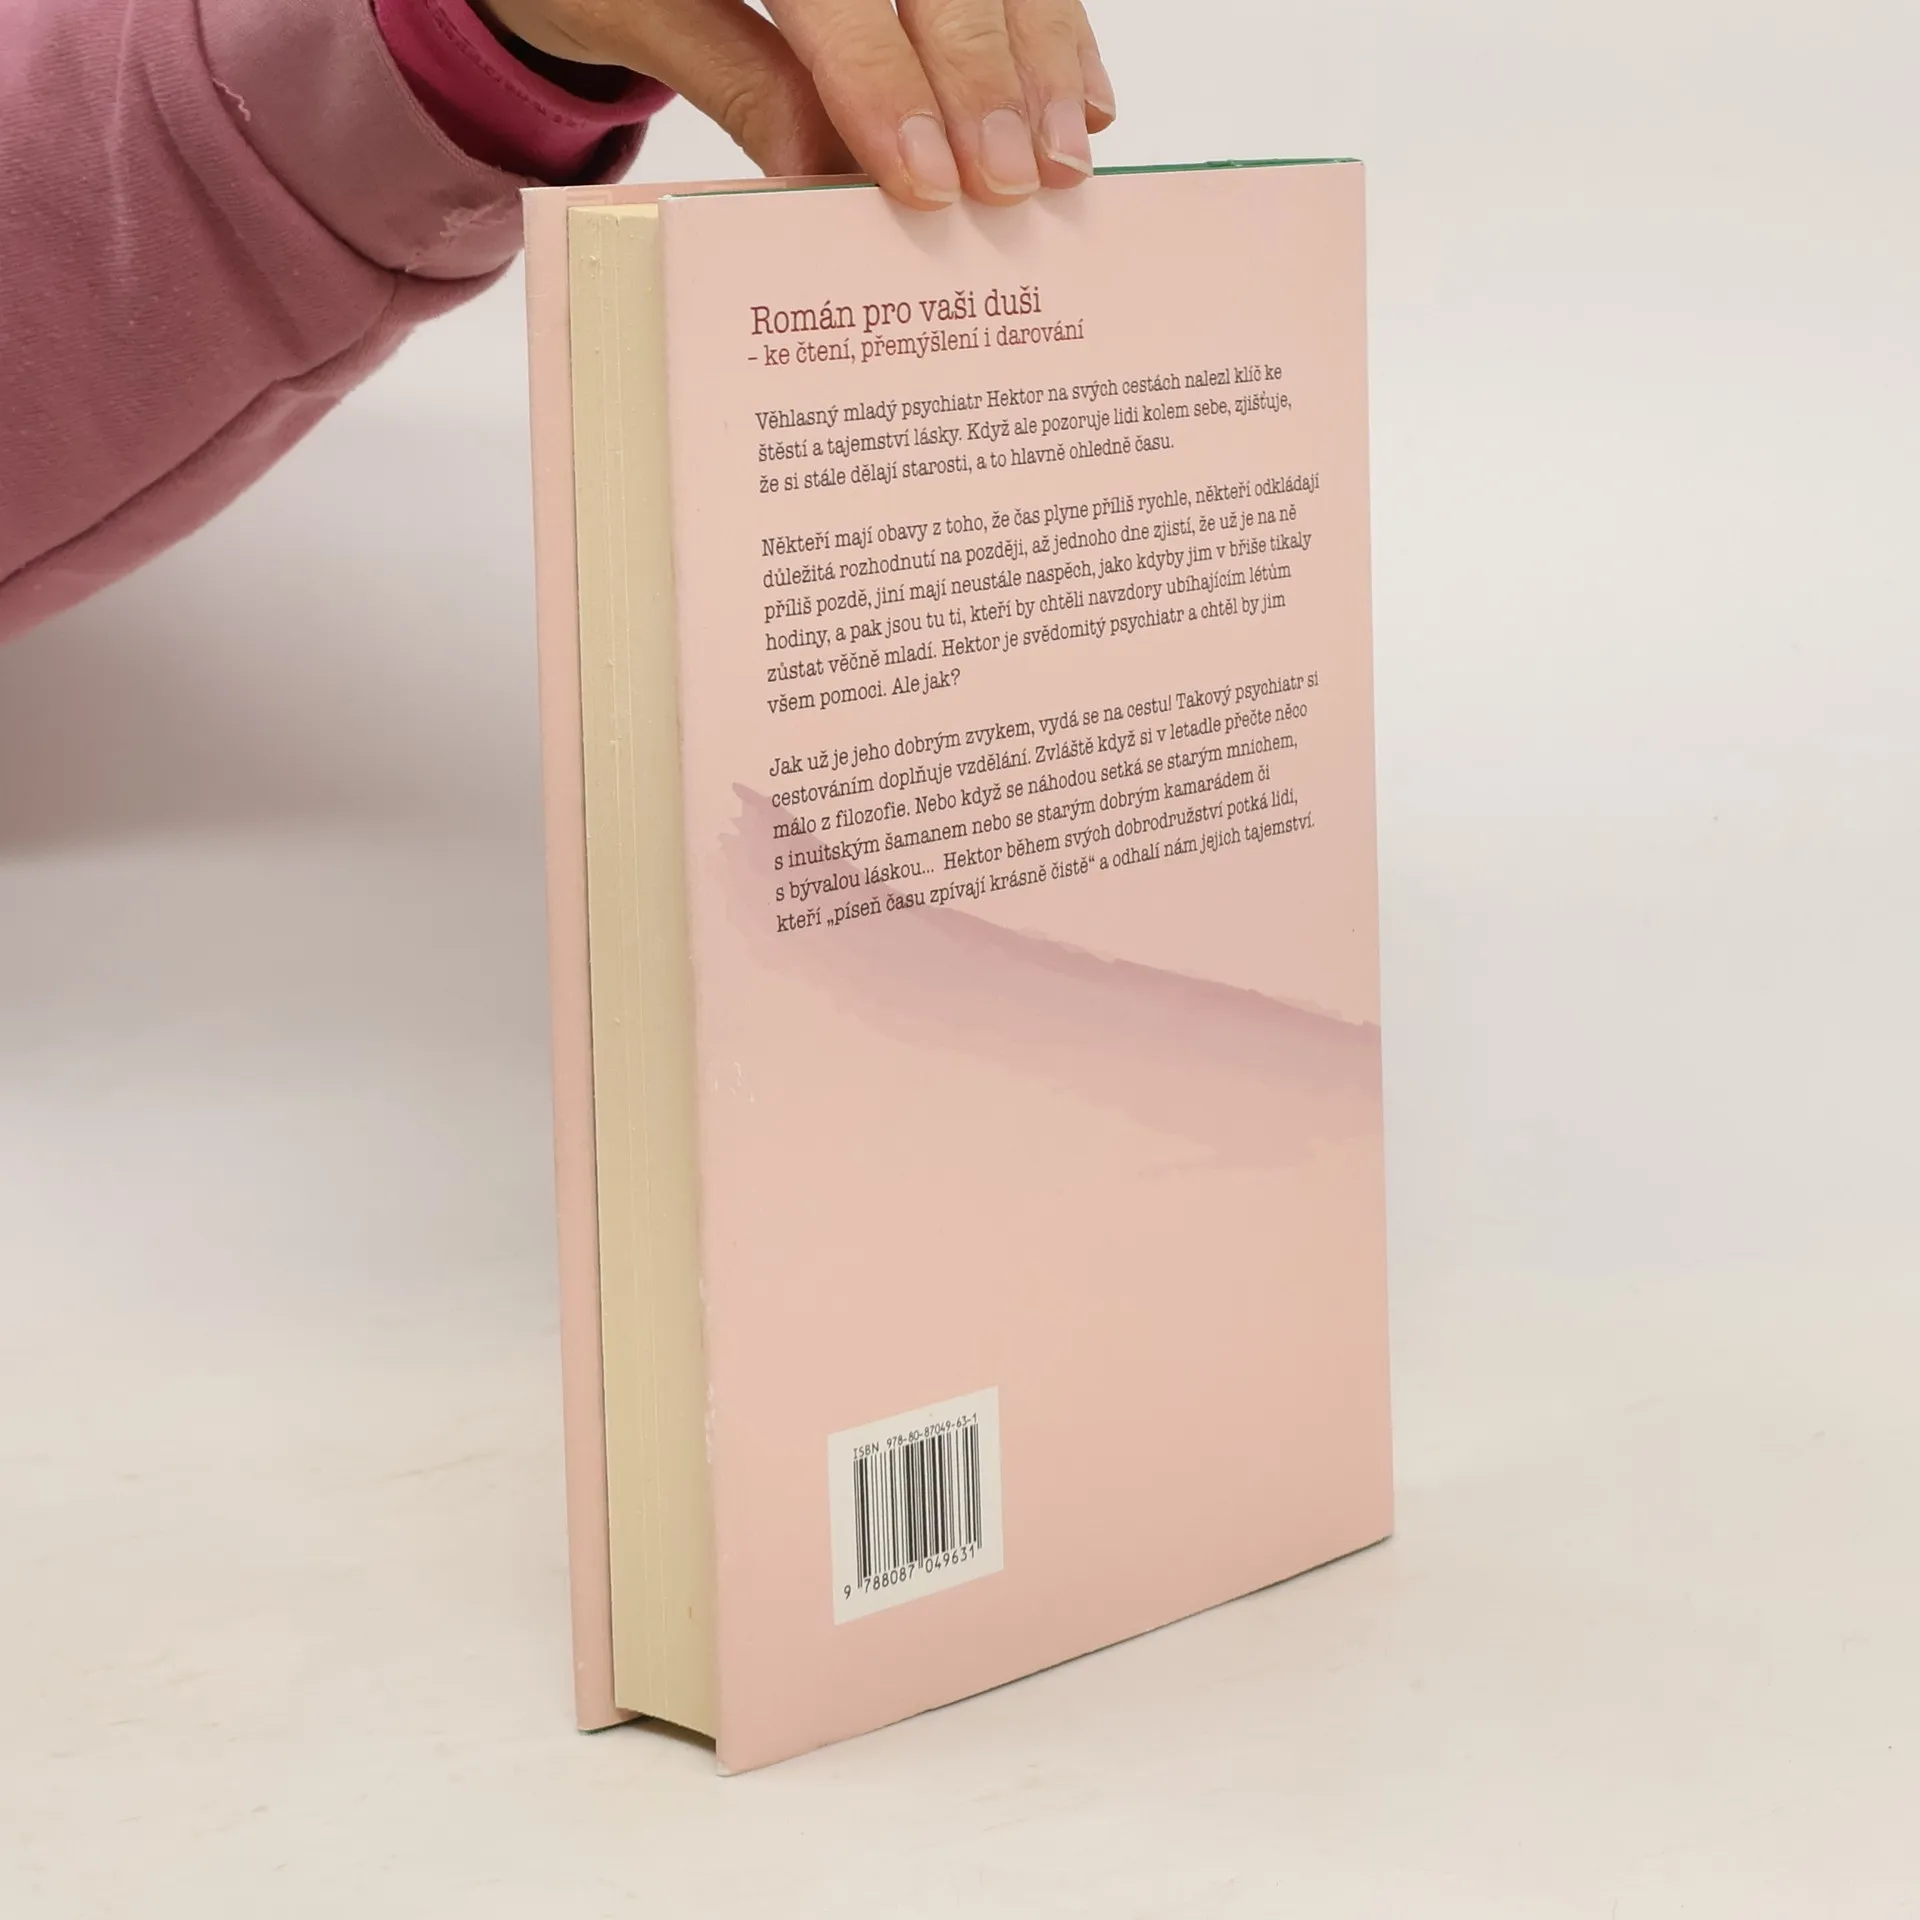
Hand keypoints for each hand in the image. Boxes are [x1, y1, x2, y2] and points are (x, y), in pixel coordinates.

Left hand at [473, 0, 1115, 208]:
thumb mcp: (632, 18)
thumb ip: (739, 83)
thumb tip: (830, 184)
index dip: (885, 82)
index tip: (927, 182)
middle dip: (986, 75)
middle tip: (1013, 183)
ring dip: (1043, 53)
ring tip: (1066, 155)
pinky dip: (1055, 26)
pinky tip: (1081, 98)